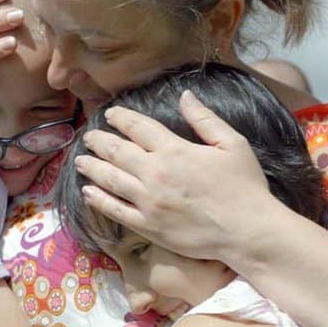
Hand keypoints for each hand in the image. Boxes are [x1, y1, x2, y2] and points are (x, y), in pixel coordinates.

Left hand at [75, 90, 278, 260]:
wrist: (247, 231)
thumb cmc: (245, 186)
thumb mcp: (232, 144)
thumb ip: (205, 119)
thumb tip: (185, 95)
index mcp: (174, 150)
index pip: (138, 128)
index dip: (121, 118)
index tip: (110, 114)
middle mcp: (155, 173)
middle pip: (117, 152)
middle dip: (99, 141)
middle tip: (88, 137)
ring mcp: (148, 202)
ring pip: (110, 179)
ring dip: (92, 168)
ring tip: (80, 161)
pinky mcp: (148, 227)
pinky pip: (116, 211)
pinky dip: (98, 200)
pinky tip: (88, 192)